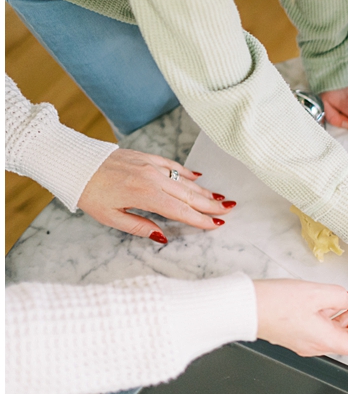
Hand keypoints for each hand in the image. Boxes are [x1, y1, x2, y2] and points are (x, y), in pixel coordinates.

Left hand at [77, 149, 234, 241]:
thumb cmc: (88, 193)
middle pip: (188, 195)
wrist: (73, 163)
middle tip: (229, 210)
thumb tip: (162, 236)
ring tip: (220, 198)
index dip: (200, 219)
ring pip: (183, 181)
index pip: (180, 211)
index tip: (216, 225)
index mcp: (145, 195)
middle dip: (210, 204)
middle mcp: (152, 178)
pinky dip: (186, 172)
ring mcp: (150, 165)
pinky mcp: (145, 157)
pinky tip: (198, 178)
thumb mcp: (109, 217)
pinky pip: (172, 165)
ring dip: (203, 191)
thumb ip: (139, 227)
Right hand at [253, 279, 347, 356]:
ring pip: (338, 332)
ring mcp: (305, 340)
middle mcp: (316, 345)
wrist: (245, 308)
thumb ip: (341, 297)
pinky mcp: (296, 332)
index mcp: (326, 340)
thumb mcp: (317, 293)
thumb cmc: (276, 303)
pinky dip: (337, 316)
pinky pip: (324, 327)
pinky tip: (341, 303)